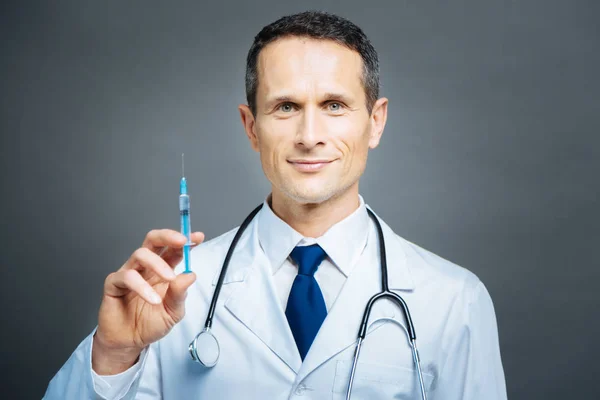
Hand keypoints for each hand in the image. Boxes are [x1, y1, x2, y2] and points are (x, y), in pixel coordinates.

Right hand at [92, 229, 204, 373]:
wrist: (129, 343)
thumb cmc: (150, 324)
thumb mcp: (173, 312)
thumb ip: (180, 293)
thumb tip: (191, 274)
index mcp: (163, 270)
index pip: (174, 250)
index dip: (186, 241)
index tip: (198, 237)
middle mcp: (146, 268)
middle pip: (153, 241)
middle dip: (168, 236)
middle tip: (182, 242)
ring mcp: (129, 273)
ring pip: (140, 254)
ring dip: (158, 263)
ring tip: (170, 279)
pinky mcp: (114, 284)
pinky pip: (126, 277)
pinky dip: (141, 286)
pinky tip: (153, 299)